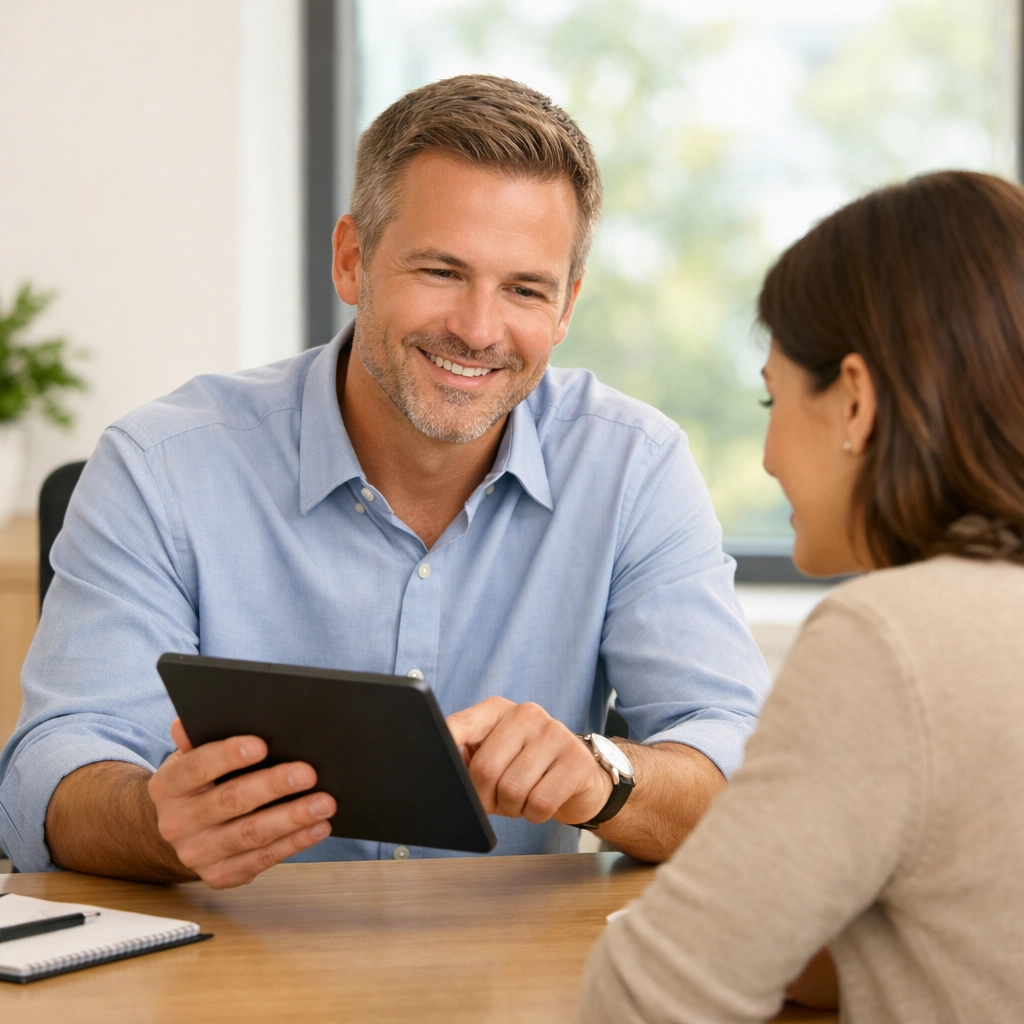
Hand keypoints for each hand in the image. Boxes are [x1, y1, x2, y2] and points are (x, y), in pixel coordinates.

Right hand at [146, 718, 336, 887]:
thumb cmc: (198, 783)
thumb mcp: (190, 757)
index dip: (228, 755)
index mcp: (167, 786)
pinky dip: (294, 843)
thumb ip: (196, 739)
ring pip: (250, 834)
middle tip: (308, 774)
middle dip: (272, 786)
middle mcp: (177, 823)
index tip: (261, 745)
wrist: (183, 831)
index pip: (196, 767)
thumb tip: (187, 721)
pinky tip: (318, 827)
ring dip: (292, 818)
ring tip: (324, 803)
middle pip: (230, 801)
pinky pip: (262, 859)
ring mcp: (198, 853)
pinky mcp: (220, 875)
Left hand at [446, 697, 612, 825]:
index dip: (446, 752)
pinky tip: (541, 802)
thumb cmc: (526, 769)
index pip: (459, 726)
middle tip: (494, 801)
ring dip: (512, 808)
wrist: (580, 777)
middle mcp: (526, 714)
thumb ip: (465, 758)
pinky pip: (540, 802)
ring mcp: (554, 733)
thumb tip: (439, 773)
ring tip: (521, 800)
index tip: (440, 771)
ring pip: (513, 789)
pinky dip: (535, 814)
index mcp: (496, 709)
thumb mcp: (493, 756)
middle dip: (485, 798)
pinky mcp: (576, 760)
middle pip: (485, 769)